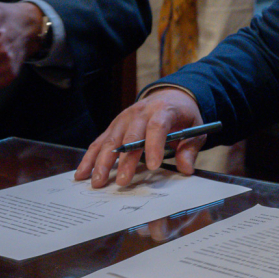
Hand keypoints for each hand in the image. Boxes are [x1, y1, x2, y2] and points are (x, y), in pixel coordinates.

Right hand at [74, 88, 204, 187]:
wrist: (170, 95)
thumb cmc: (183, 116)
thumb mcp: (195, 128)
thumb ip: (190, 148)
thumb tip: (186, 169)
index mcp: (163, 109)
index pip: (157, 126)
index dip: (154, 145)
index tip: (154, 166)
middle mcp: (141, 112)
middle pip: (131, 136)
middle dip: (126, 160)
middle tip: (123, 181)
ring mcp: (124, 118)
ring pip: (111, 139)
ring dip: (102, 161)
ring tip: (97, 182)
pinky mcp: (114, 125)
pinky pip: (100, 141)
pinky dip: (90, 157)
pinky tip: (82, 173)